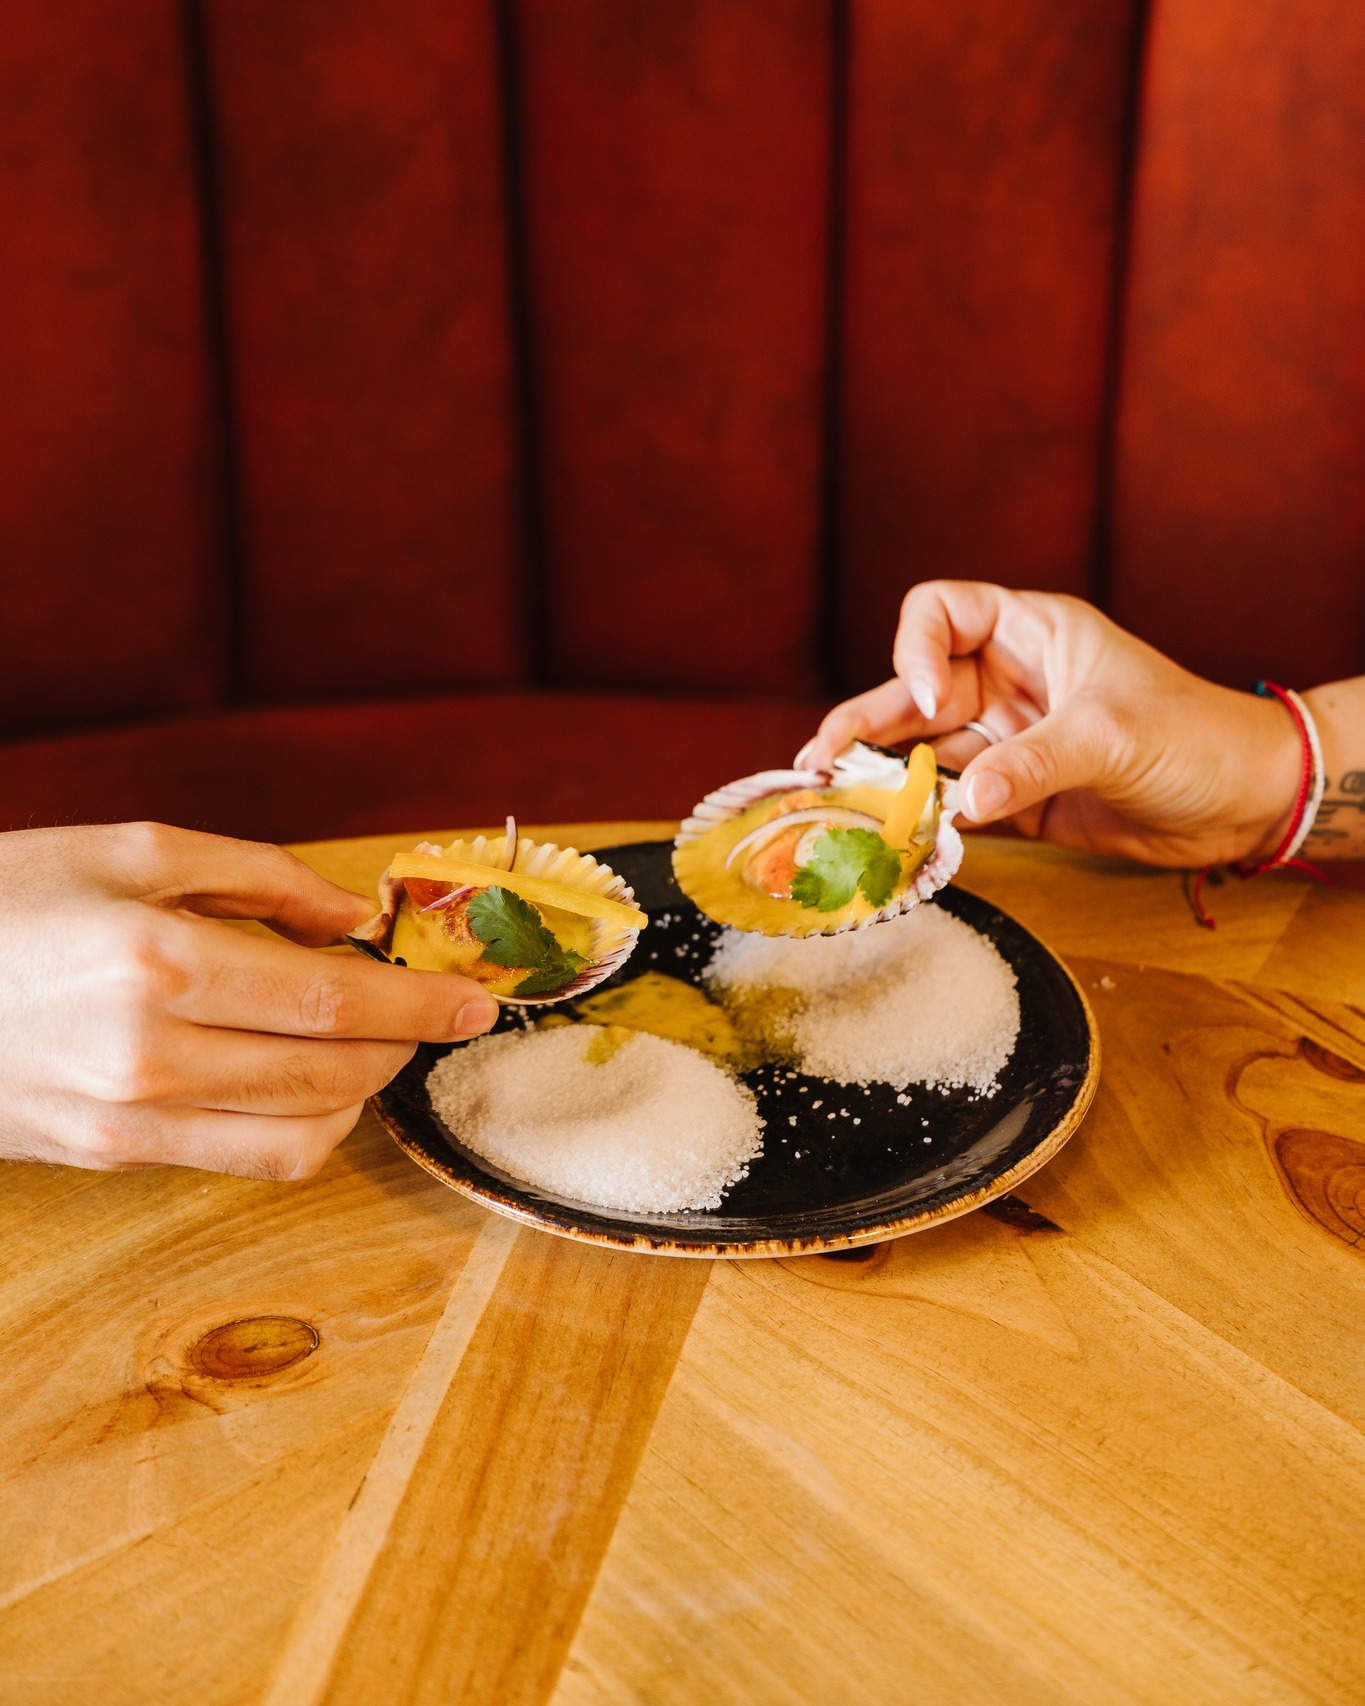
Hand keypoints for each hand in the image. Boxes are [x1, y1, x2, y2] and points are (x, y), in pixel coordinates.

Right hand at [0, 823, 497, 1177]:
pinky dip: (305, 1128)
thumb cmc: (9, 897)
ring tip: (371, 1042)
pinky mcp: (113, 1157)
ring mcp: (129, 1121)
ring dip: (362, 1093)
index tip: (477, 1002)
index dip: (420, 1005)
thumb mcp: (132, 849)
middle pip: (332, 1074)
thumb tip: (355, 919)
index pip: (334, 1000)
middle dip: (403, 1045)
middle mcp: (149, 1054)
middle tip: (428, 1010)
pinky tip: (308, 1081)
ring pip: (302, 1137)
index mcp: (158, 960)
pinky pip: (247, 1161)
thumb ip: (261, 878)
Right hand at [801, 582, 1300, 867]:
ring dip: (883, 782)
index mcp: (1030, 634)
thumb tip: (962, 799)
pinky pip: (953, 804)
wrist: (1244, 802)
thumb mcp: (1111, 737)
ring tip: (835, 809)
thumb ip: (1032, 764)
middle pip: (911, 693)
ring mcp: (1008, 741)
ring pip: (925, 754)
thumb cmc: (1196, 737)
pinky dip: (923, 823)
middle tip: (819, 764)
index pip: (940, 613)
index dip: (916, 650)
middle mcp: (1008, 682)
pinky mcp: (1015, 797)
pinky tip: (891, 841)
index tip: (927, 699)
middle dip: (864, 725)